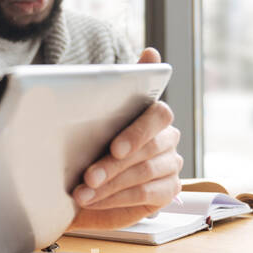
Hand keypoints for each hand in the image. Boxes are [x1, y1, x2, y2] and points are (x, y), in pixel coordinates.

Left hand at [68, 48, 182, 229]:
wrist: (81, 183)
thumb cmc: (87, 144)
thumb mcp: (92, 115)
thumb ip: (118, 86)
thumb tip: (151, 52)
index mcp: (150, 112)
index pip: (158, 114)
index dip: (138, 131)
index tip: (114, 147)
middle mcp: (166, 136)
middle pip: (149, 149)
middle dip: (114, 164)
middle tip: (88, 176)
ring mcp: (171, 163)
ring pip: (145, 173)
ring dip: (111, 185)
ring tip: (82, 193)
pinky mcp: (169, 189)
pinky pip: (148, 194)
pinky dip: (118, 199)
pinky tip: (95, 201)